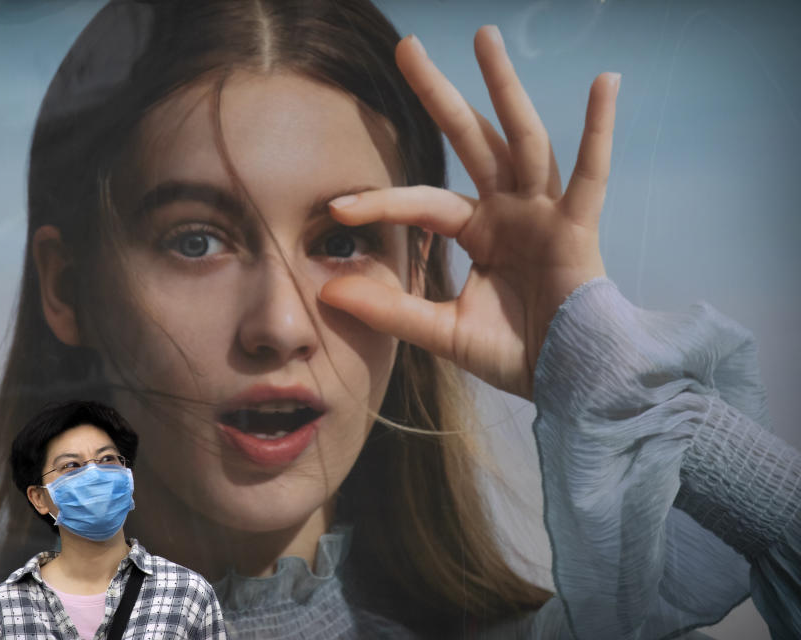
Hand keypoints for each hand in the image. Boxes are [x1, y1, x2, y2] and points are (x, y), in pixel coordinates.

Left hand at [319, 26, 619, 399]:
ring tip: (484, 36)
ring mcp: (544, 212)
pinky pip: (591, 172)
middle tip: (406, 47)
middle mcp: (509, 210)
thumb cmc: (514, 354)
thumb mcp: (442, 330)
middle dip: (439, 95)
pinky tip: (605, 82)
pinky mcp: (578, 226)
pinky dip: (599, 130)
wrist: (570, 382)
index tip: (337, 207)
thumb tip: (328, 290)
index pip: (423, 202)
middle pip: (469, 141)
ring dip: (503, 88)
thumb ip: (391, 309)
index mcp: (478, 231)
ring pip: (521, 138)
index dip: (383, 201)